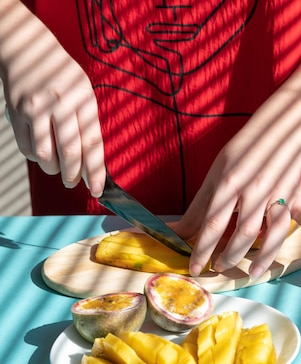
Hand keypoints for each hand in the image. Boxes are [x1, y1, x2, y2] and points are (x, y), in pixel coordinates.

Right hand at [1, 3, 105, 196]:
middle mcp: (60, 105)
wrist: (28, 50)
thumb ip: (87, 124)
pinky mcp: (17, 112)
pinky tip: (41, 154)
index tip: (97, 190)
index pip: (92, 144)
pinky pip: (26, 147)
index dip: (95, 172)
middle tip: (72, 183)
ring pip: (45, 154)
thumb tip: (90, 161)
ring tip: (57, 169)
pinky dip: (35, 158)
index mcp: (83, 101)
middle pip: (69, 153)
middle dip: (72, 176)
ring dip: (53, 169)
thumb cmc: (62, 76)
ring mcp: (36, 109)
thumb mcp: (83, 93)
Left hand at [174, 139, 300, 278]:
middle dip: (231, 255)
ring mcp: (278, 194)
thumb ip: (199, 209)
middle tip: (220, 267)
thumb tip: (174, 232)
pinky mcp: (296, 195)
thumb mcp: (214, 176)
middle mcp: (254, 191)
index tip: (195, 269)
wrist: (276, 131)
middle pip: (244, 232)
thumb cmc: (240, 154)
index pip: (213, 223)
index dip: (202, 250)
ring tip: (253, 272)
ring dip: (265, 255)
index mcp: (229, 184)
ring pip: (274, 230)